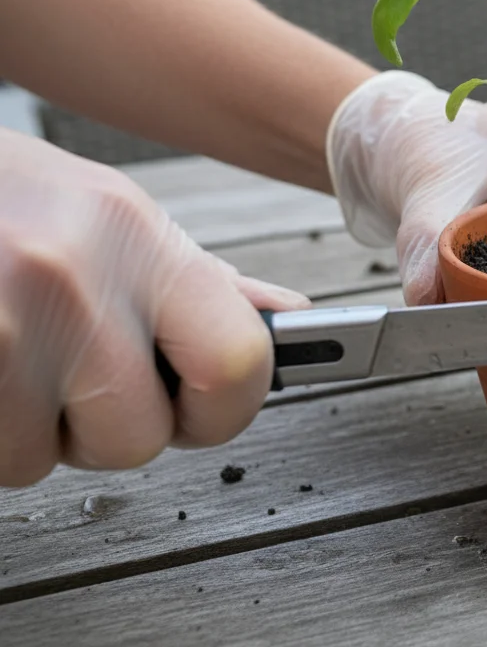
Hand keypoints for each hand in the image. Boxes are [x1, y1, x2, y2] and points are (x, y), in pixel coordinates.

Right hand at [0, 132, 309, 487]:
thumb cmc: (0, 199)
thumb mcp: (107, 214)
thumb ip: (192, 279)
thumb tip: (284, 317)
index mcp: (137, 237)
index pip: (237, 361)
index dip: (226, 407)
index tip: (203, 408)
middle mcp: (72, 277)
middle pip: (137, 437)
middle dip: (103, 427)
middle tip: (68, 377)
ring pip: (41, 460)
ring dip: (24, 430)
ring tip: (8, 358)